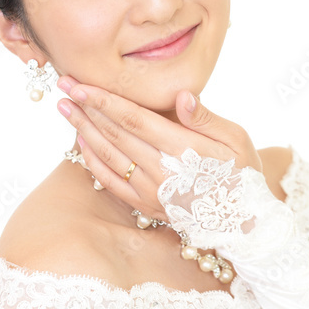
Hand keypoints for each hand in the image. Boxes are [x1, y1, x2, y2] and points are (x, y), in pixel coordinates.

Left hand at [55, 75, 262, 221]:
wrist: (244, 223)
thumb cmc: (243, 173)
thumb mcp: (237, 140)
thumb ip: (206, 118)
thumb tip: (181, 96)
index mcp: (183, 149)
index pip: (134, 120)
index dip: (104, 101)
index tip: (81, 85)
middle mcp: (162, 170)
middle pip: (114, 134)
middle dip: (86, 108)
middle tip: (64, 85)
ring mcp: (150, 191)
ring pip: (108, 155)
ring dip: (82, 130)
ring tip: (65, 108)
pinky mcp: (145, 205)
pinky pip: (111, 181)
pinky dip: (92, 160)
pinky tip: (81, 141)